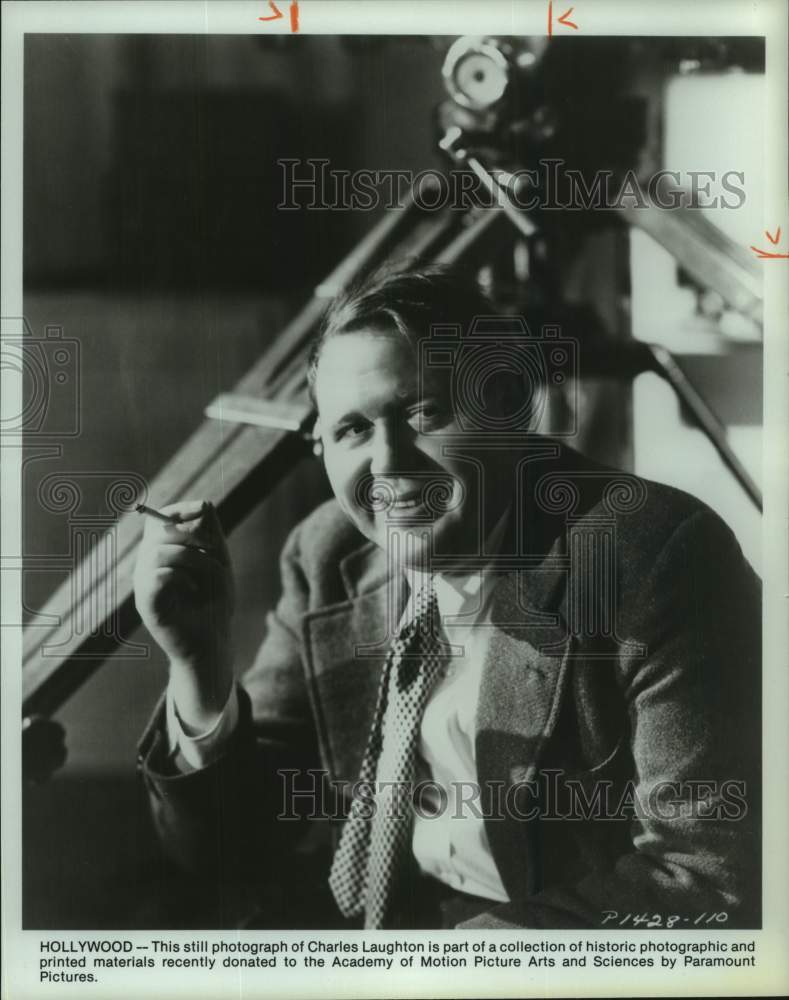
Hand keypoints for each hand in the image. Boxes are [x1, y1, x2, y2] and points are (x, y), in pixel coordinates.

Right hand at [133, 500, 234, 730]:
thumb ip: (211, 533)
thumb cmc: (214, 602)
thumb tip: (203, 505)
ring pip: (161, 552)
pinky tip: (193, 589)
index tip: (204, 514)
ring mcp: (144, 582)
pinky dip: (183, 578)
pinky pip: (159, 576)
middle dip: (194, 535)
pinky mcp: (146, 603)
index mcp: (162, 551)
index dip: (180, 510)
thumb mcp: (219, 561)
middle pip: (160, 529)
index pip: (160, 516)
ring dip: (195, 560)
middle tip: (213, 552)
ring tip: (207, 577)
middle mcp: (148, 563)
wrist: (212, 641)